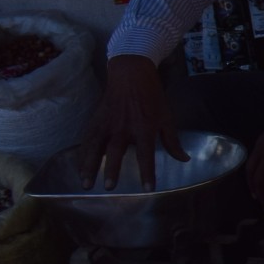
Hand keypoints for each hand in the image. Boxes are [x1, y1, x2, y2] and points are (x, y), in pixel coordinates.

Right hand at [82, 55, 181, 188]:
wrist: (131, 74)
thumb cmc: (152, 97)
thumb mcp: (166, 117)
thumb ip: (172, 141)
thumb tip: (184, 159)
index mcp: (144, 127)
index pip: (146, 154)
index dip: (148, 172)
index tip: (148, 188)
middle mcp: (123, 127)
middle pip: (116, 151)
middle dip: (112, 169)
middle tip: (109, 187)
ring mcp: (107, 124)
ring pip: (96, 147)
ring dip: (90, 166)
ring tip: (86, 183)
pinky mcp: (96, 120)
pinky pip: (87, 140)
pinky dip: (82, 154)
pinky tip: (79, 168)